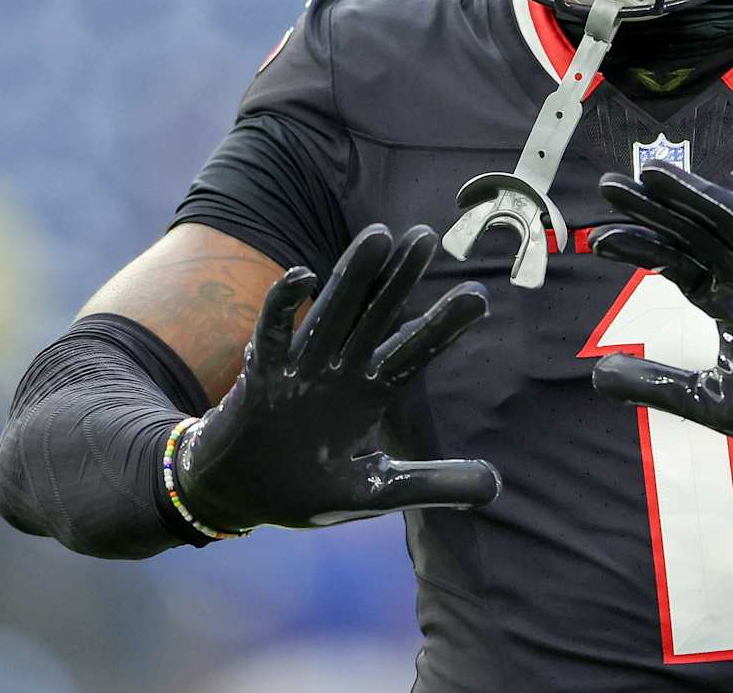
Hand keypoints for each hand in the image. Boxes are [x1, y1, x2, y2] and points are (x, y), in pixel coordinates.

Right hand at [175, 224, 499, 531]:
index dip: (443, 325)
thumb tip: (496, 486)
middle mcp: (340, 373)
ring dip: (353, 277)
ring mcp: (301, 370)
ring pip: (331, 314)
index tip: (480, 296)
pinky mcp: (261, 377)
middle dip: (400, 279)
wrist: (237, 496)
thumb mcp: (375, 491)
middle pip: (376, 318)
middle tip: (427, 236)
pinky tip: (301, 275)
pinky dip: (282, 304)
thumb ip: (431, 484)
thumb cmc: (304, 489)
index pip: (412, 352)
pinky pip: (271, 334)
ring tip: (378, 236)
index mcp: (368, 394)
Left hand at [588, 162, 732, 465]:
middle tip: (609, 187)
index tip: (597, 240)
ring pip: (729, 223)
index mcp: (722, 297)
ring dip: (695, 195)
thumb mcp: (705, 400)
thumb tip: (597, 376)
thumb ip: (655, 384)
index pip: (672, 259)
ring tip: (655, 173)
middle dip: (652, 208)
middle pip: (692, 232)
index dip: (637, 246)